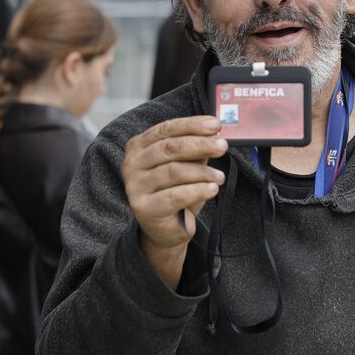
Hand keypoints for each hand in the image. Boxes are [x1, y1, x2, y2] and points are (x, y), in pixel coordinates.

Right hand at [121, 116, 228, 286]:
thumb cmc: (175, 191)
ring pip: (174, 171)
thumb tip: (215, 134)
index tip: (216, 125)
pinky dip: (198, 190)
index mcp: (138, 147)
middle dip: (200, 145)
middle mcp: (132, 164)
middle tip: (223, 146)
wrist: (164, 229)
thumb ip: (196, 149)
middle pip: (169, 148)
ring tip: (219, 177)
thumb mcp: (186, 165)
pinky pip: (176, 195)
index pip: (166, 129)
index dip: (192, 125)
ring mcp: (135, 187)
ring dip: (203, 172)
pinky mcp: (144, 208)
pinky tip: (212, 189)